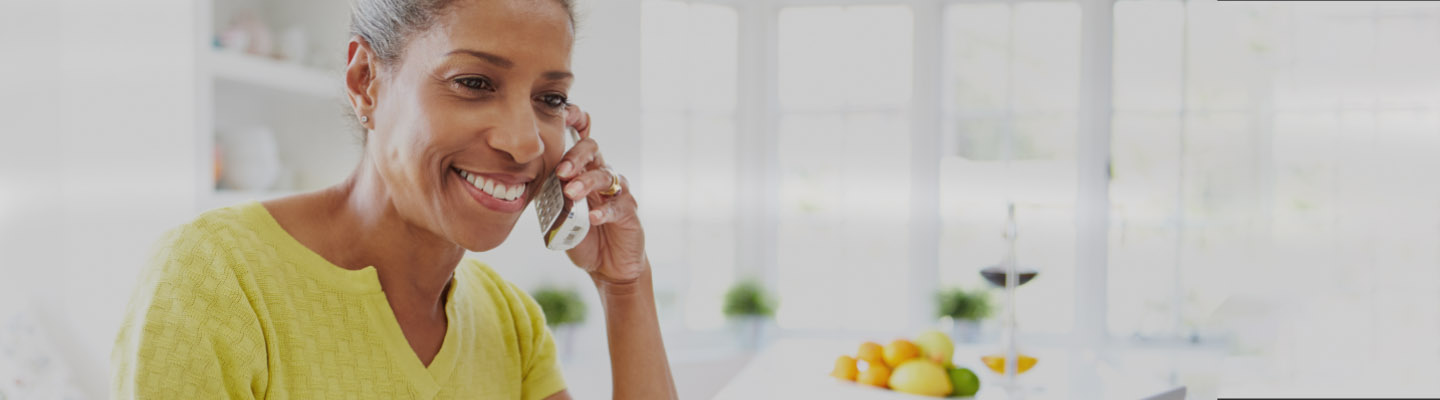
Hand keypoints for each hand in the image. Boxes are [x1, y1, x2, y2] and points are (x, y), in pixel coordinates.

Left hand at [556, 104, 646, 285]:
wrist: (608, 266)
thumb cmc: (583, 236)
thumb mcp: (559, 214)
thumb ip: (548, 195)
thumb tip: (522, 181)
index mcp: (584, 170)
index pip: (581, 138)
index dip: (575, 121)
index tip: (562, 114)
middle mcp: (602, 175)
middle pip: (593, 150)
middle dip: (575, 156)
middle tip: (561, 171)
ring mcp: (618, 192)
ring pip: (605, 176)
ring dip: (586, 183)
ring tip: (571, 194)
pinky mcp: (629, 212)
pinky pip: (619, 206)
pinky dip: (604, 211)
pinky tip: (592, 218)